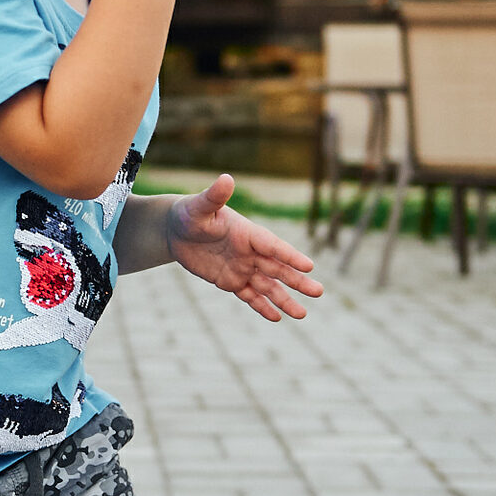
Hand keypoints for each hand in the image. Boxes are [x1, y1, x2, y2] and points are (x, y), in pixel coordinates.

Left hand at [166, 175, 322, 321]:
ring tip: (302, 315)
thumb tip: (226, 178)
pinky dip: (261, 306)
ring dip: (285, 299)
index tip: (309, 266)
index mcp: (247, 233)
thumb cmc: (190, 213)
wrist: (176, 230)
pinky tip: (276, 317)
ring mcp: (242, 268)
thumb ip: (215, 196)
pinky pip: (249, 296)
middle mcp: (250, 252)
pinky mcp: (230, 281)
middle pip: (278, 269)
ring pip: (267, 286)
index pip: (272, 246)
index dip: (289, 256)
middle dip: (297, 281)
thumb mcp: (199, 207)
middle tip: (319, 291)